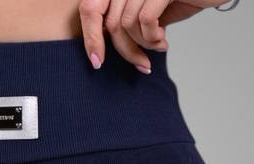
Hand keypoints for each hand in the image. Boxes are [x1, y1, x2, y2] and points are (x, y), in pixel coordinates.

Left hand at [79, 0, 222, 72]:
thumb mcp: (151, 10)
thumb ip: (129, 22)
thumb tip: (109, 47)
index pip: (90, 9)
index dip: (90, 37)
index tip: (97, 62)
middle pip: (110, 22)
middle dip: (124, 50)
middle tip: (141, 65)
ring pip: (126, 24)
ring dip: (142, 44)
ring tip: (159, 46)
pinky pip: (144, 20)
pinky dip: (152, 37)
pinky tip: (164, 40)